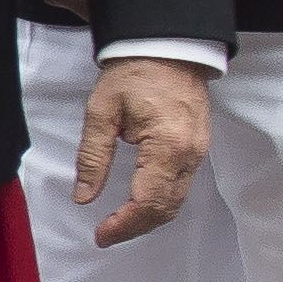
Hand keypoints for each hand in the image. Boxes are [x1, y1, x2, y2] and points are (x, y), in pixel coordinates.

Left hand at [71, 56, 214, 245]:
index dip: (123, 225)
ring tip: (119, 224)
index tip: (100, 234)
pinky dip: (160, 202)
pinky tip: (139, 204)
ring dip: (148, 218)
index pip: (147, 202)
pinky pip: (181, 186)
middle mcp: (189, 155)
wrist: (168, 46)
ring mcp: (198, 153)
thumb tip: (84, 197)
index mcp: (166, 146)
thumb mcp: (102, 112)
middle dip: (135, 227)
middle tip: (106, 235)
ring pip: (176, 201)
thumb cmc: (134, 73)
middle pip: (165, 208)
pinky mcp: (199, 149)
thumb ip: (93, 157)